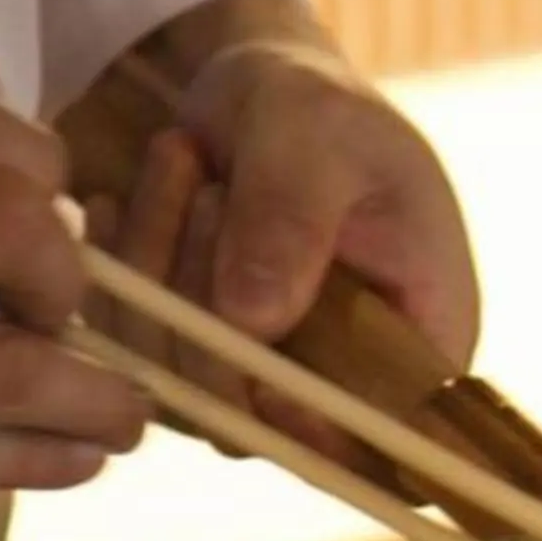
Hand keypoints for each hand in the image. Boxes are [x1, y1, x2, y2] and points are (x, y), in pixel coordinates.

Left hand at [85, 6, 477, 489]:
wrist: (255, 94)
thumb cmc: (318, 108)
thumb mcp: (318, 136)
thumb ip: (292, 218)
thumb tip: (255, 319)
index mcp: (422, 343)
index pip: (396, 446)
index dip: (329, 436)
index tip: (263, 367)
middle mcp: (348, 386)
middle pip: (269, 426)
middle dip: (213, 314)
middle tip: (206, 191)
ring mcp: (266, 381)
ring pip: (188, 391)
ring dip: (158, 271)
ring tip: (180, 159)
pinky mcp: (198, 363)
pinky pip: (135, 357)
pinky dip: (118, 276)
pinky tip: (125, 199)